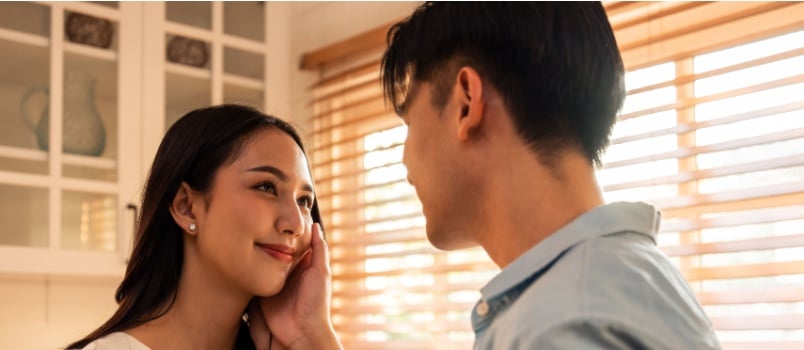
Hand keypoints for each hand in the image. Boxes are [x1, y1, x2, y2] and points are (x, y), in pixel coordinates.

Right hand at [249, 223, 341, 349]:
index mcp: (304, 265)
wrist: (301, 331)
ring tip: (248, 235)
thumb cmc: (316, 302)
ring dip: (258, 251)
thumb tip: (315, 226)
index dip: (288, 231)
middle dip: (269, 239)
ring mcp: (274, 280)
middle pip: (277, 250)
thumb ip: (319, 250)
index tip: (279, 213)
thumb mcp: (321, 272)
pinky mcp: (262, 290)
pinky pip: (254, 276)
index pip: (294, 243)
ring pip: (265, 260)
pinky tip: (243, 255)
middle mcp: (288, 271)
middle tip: (258, 222)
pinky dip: (250, 267)